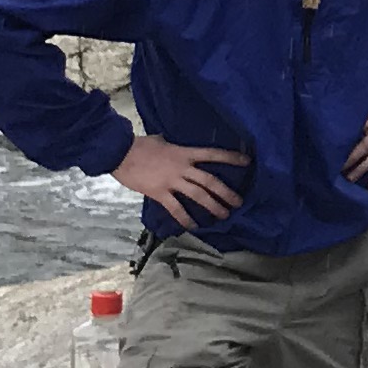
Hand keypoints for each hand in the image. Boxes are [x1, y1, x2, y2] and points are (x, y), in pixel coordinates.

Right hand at [115, 133, 248, 227]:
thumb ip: (171, 144)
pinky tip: (194, 227)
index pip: (213, 154)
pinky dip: (186, 218)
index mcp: (185, 153)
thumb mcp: (160, 140)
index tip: (247, 161)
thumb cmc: (139, 145)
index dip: (230, 158)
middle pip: (210, 181)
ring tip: (224, 215)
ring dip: (213, 206)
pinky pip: (176, 208)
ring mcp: (171, 181)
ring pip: (198, 196)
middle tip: (239, 202)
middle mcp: (182, 168)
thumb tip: (171, 143)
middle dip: (226, 192)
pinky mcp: (159, 193)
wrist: (120, 153)